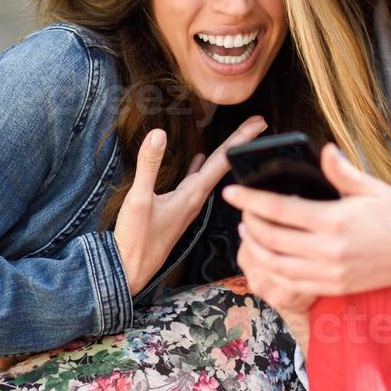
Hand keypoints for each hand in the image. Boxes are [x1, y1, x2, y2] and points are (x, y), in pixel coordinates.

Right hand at [114, 115, 266, 294]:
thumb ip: (149, 166)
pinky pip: (195, 182)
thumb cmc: (135, 238)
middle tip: (259, 122)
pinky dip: (201, 167)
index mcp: (193, 195)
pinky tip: (200, 159)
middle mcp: (197, 199)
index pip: (223, 161)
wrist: (130, 269)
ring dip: (225, 154)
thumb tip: (158, 134)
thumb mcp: (138, 199)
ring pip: (212, 173)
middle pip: (223, 164)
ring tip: (237, 138)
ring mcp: (189, 204)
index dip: (240, 140)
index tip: (259, 122)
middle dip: (240, 142)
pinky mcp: (178, 208)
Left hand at [226, 143, 390, 304]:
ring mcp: (330, 272)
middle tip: (241, 211)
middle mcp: (329, 250)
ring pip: (276, 265)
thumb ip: (341, 171)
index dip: (250, 200)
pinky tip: (268, 258)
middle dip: (249, 224)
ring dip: (256, 249)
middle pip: (272, 239)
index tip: (231, 191)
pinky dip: (273, 271)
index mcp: (335, 220)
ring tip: (249, 233)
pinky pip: (292, 283)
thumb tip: (323, 149)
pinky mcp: (333, 287)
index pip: (279, 209)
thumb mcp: (371, 187)